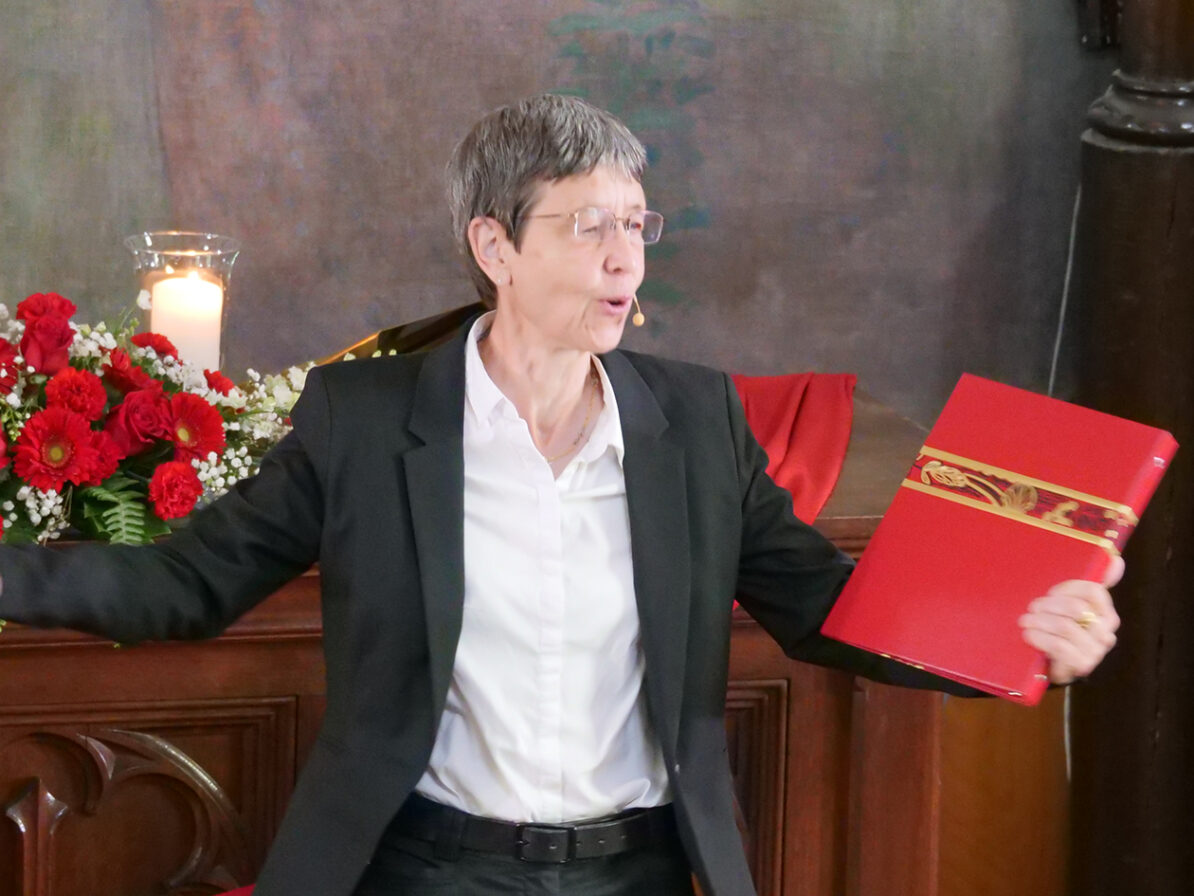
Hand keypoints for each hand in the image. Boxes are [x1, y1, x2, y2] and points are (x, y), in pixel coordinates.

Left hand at [1019, 555, 1122, 684]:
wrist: (1055, 663)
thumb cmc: (1062, 628)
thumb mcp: (1072, 603)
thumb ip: (1092, 584)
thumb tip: (1116, 560)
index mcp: (1107, 614)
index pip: (1092, 591)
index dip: (1067, 589)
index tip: (1050, 593)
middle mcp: (1106, 632)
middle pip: (1076, 608)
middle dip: (1049, 605)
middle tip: (1032, 607)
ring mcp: (1096, 650)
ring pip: (1066, 626)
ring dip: (1040, 621)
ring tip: (1025, 620)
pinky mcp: (1082, 665)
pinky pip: (1059, 646)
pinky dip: (1039, 637)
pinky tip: (1028, 634)